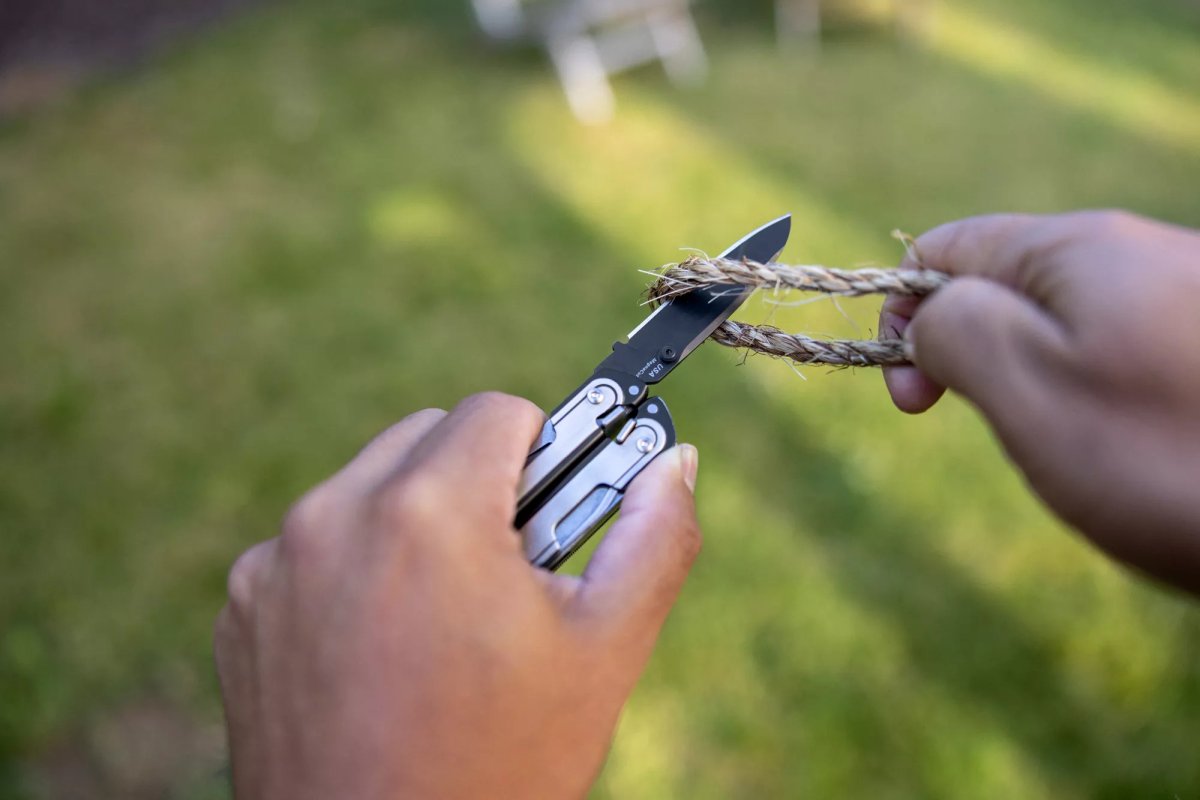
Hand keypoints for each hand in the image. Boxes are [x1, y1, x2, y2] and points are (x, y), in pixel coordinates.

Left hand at [214, 393, 701, 798]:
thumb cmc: (499, 766)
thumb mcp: (604, 651)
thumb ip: (654, 537)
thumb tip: (678, 463)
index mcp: (430, 511)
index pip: (500, 410)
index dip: (544, 455)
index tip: (552, 514)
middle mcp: (336, 515)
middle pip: (431, 435)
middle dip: (478, 484)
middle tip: (507, 572)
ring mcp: (276, 562)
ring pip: (371, 485)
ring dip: (415, 520)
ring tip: (445, 619)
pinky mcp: (245, 605)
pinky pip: (315, 542)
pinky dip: (355, 568)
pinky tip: (384, 649)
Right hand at [879, 211, 1199, 592]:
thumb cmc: (1168, 455)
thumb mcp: (1027, 386)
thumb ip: (953, 329)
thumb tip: (929, 311)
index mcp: (1078, 249)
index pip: (945, 246)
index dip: (903, 314)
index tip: (913, 397)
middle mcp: (1139, 253)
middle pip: (1010, 285)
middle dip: (976, 356)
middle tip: (1002, 431)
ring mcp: (1187, 298)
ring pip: (1068, 327)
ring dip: (1039, 387)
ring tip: (1079, 453)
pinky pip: (1126, 356)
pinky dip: (1101, 403)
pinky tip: (1136, 455)